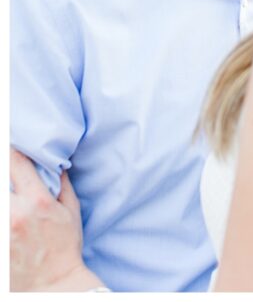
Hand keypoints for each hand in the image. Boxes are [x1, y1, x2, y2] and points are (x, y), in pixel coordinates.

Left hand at [9, 149, 99, 291]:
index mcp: (38, 201)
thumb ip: (62, 185)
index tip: (9, 143)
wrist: (52, 284)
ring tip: (11, 196)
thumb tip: (55, 163)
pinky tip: (9, 217)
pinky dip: (3, 212)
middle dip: (3, 174)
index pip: (17, 163)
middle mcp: (15, 213)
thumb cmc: (65, 247)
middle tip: (7, 173)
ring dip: (3, 193)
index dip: (11, 149)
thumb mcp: (71, 212)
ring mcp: (1, 230)